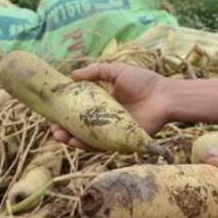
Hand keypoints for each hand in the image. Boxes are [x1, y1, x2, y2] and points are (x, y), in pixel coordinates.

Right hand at [48, 62, 172, 149]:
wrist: (165, 96)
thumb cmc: (143, 81)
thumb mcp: (115, 71)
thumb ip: (94, 72)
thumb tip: (71, 75)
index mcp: (101, 103)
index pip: (77, 110)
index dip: (63, 113)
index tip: (52, 113)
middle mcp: (103, 119)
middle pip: (78, 127)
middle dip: (63, 130)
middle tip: (54, 129)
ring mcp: (110, 131)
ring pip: (86, 139)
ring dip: (71, 140)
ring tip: (59, 137)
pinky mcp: (119, 141)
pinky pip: (100, 146)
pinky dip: (87, 146)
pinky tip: (75, 142)